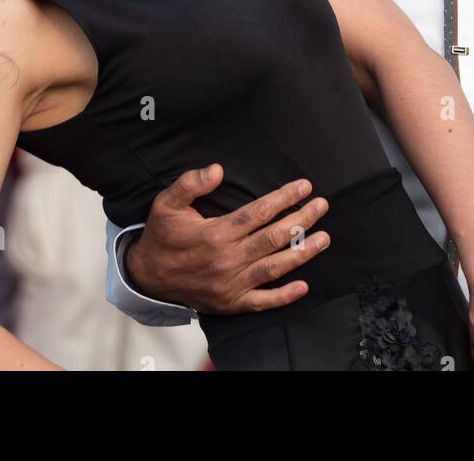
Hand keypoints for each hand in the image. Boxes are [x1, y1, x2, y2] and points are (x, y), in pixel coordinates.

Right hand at [124, 164, 330, 313]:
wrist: (148, 276)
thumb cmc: (162, 235)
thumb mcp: (167, 203)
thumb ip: (190, 183)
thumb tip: (216, 169)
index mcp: (216, 233)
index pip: (259, 212)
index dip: (284, 198)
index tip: (304, 186)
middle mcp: (228, 259)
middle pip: (274, 237)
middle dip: (302, 219)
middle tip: (322, 205)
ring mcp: (232, 284)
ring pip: (274, 267)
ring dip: (302, 252)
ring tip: (324, 238)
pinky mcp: (231, 303)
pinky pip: (262, 302)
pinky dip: (284, 296)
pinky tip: (304, 286)